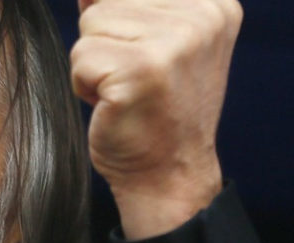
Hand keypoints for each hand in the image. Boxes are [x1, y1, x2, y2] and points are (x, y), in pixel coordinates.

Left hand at [70, 0, 242, 238]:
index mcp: (213, 4)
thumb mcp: (153, 45)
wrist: (168, 174)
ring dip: (93, 64)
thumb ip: (125, 8)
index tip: (142, 64)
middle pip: (108, 2)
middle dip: (105, 44)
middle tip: (132, 81)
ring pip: (90, 24)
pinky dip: (83, 85)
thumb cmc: (154, 113)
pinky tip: (113, 105)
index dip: (120, 25)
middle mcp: (201, 16)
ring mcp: (174, 42)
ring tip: (124, 91)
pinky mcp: (141, 69)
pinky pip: (80, 56)